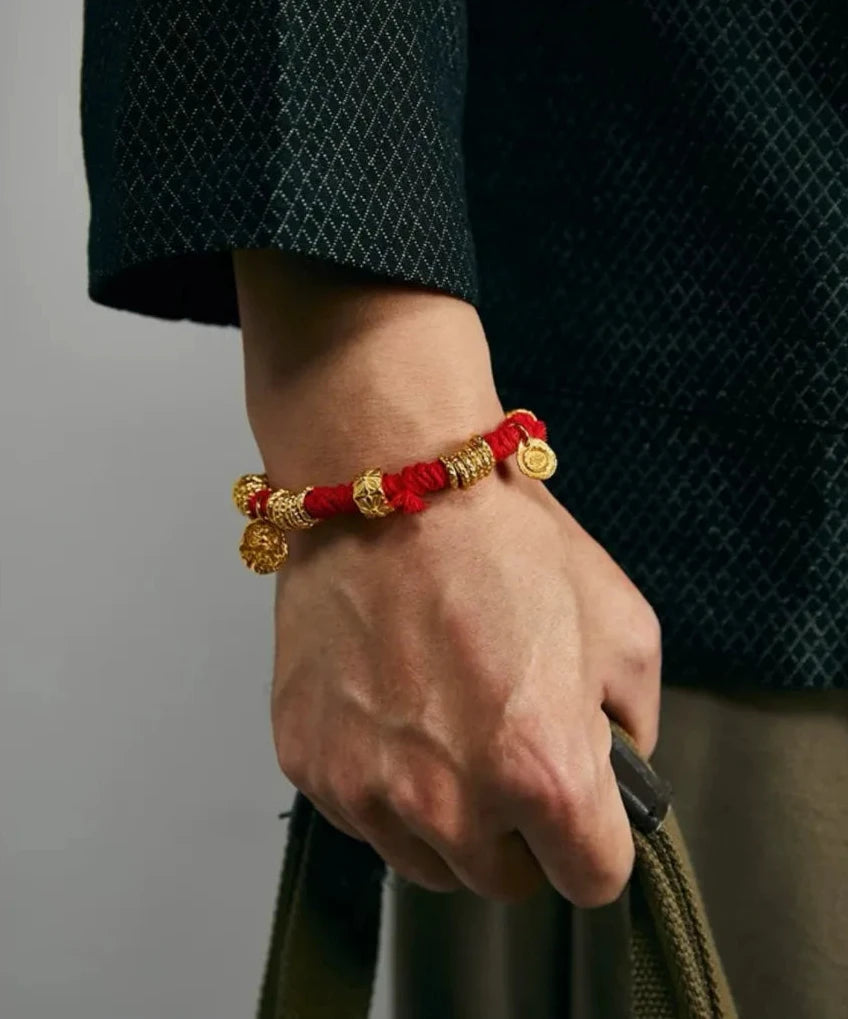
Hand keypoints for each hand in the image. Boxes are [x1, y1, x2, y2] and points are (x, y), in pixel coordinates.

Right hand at [268, 464, 660, 906]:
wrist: (392, 489)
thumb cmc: (502, 544)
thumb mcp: (623, 626)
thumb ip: (634, 727)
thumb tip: (613, 776)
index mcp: (544, 773)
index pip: (590, 880)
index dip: (594, 841)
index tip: (581, 810)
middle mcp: (450, 804)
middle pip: (503, 882)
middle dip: (519, 832)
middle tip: (507, 752)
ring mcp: (369, 791)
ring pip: (426, 860)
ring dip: (447, 818)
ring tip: (444, 726)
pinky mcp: (311, 766)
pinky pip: (362, 814)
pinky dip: (383, 782)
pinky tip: (393, 710)